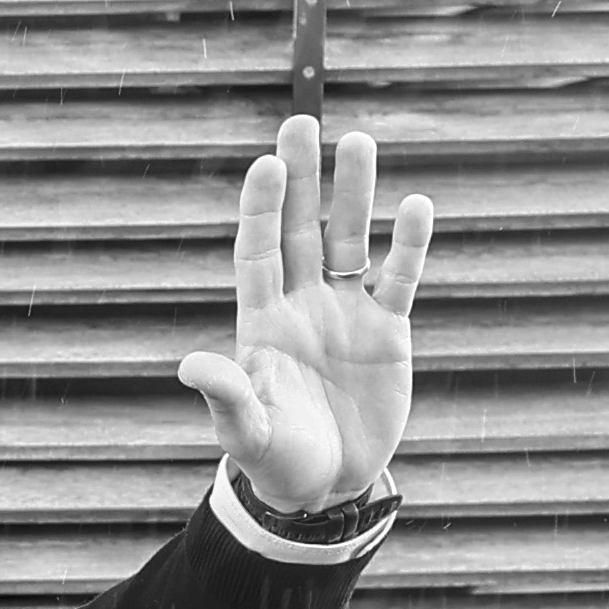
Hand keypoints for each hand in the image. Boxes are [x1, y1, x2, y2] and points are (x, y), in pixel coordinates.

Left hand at [176, 112, 435, 515]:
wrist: (325, 486)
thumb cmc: (276, 461)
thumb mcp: (248, 433)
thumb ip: (227, 397)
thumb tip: (192, 364)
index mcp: (261, 323)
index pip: (258, 252)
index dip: (260, 209)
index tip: (264, 163)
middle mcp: (302, 305)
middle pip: (300, 229)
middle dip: (301, 179)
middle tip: (302, 122)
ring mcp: (346, 313)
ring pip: (351, 240)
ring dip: (355, 194)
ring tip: (359, 141)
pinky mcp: (388, 330)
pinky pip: (400, 277)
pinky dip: (410, 244)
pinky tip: (417, 205)